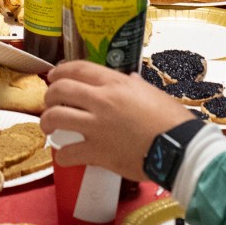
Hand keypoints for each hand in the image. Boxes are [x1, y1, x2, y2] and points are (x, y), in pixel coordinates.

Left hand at [41, 62, 198, 178]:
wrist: (179, 148)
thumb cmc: (171, 120)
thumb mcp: (153, 92)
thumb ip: (135, 85)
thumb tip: (129, 79)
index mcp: (116, 83)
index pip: (79, 69)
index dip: (61, 71)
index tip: (54, 77)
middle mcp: (102, 100)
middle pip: (61, 90)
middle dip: (49, 96)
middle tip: (50, 104)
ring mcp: (97, 126)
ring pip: (56, 117)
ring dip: (47, 122)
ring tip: (48, 128)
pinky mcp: (97, 151)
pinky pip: (67, 152)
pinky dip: (62, 155)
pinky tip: (64, 156)